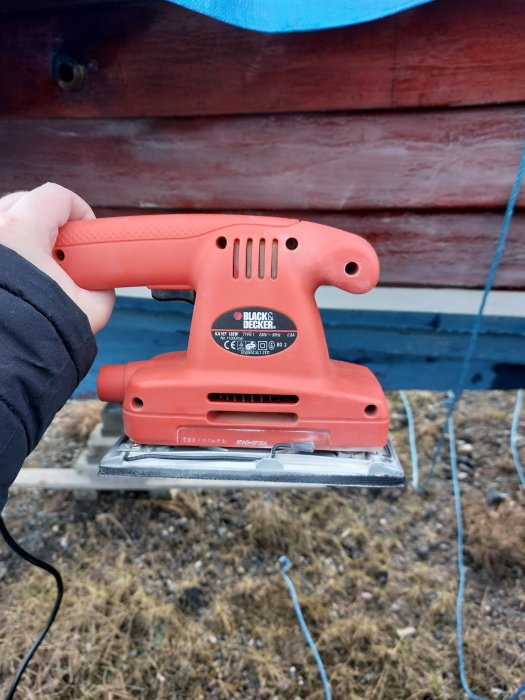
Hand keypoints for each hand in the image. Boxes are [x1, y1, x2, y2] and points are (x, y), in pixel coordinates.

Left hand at [0, 183, 114, 333]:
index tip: (88, 237)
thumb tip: (103, 285)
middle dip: (50, 223)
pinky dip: (9, 259)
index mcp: (19, 229)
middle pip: (25, 203)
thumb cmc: (37, 330)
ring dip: (26, 240)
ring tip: (42, 271)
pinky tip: (20, 282)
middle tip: (66, 254)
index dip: (81, 213)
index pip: (56, 197)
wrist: (3, 358)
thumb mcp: (90, 309)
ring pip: (6, 225)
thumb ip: (102, 287)